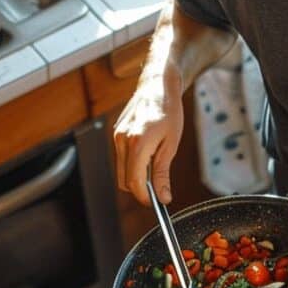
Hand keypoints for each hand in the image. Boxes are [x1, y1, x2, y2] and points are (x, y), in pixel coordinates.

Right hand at [113, 62, 183, 204]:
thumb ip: (163, 173)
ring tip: (156, 166)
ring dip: (137, 177)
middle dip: (140, 190)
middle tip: (159, 188)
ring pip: (121, 172)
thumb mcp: (171, 144)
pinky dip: (133, 165)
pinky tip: (148, 155)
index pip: (134, 182)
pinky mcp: (116, 134)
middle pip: (125, 181)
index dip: (145, 197)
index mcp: (137, 142)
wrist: (157, 85)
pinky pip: (122, 160)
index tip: (157, 202)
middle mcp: (122, 140)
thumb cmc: (168, 111)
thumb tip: (163, 197)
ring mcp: (116, 137)